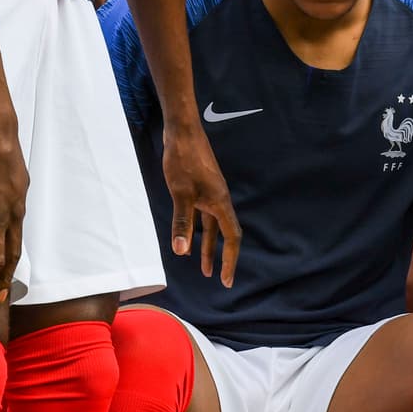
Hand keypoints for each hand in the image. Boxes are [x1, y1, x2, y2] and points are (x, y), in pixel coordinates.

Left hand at [162, 123, 240, 285]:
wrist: (182, 131)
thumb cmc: (183, 160)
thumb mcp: (181, 194)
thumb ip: (182, 222)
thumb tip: (181, 251)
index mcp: (220, 203)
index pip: (231, 238)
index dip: (229, 260)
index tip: (226, 280)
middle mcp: (220, 199)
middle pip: (226, 234)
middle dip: (222, 257)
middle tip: (220, 278)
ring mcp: (211, 193)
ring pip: (213, 226)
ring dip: (209, 246)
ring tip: (204, 266)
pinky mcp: (202, 187)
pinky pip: (205, 215)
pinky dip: (199, 230)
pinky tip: (189, 237)